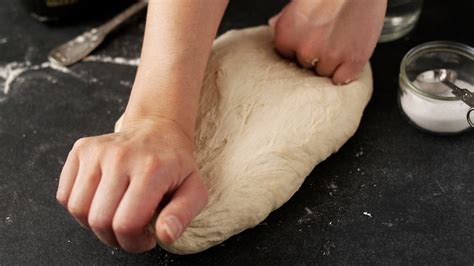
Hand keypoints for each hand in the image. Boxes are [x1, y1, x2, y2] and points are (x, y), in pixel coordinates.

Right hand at [56, 118, 207, 252]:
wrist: (159, 129)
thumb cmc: (176, 165)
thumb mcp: (194, 190)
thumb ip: (182, 215)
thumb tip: (164, 235)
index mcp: (151, 169)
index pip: (127, 224)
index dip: (134, 242)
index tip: (146, 238)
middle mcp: (120, 156)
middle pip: (99, 220)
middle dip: (114, 237)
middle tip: (131, 230)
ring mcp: (97, 150)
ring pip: (77, 209)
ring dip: (94, 223)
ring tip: (116, 215)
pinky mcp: (81, 149)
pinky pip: (65, 194)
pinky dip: (80, 207)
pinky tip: (102, 200)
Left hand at [269, 0, 385, 84]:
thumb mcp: (300, 0)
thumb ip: (286, 18)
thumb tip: (272, 24)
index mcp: (286, 34)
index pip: (287, 56)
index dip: (300, 48)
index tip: (311, 39)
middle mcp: (304, 49)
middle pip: (306, 65)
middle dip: (316, 55)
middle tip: (329, 37)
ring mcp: (328, 57)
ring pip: (324, 73)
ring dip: (332, 63)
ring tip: (342, 41)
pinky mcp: (351, 62)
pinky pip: (342, 80)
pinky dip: (346, 72)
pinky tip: (350, 55)